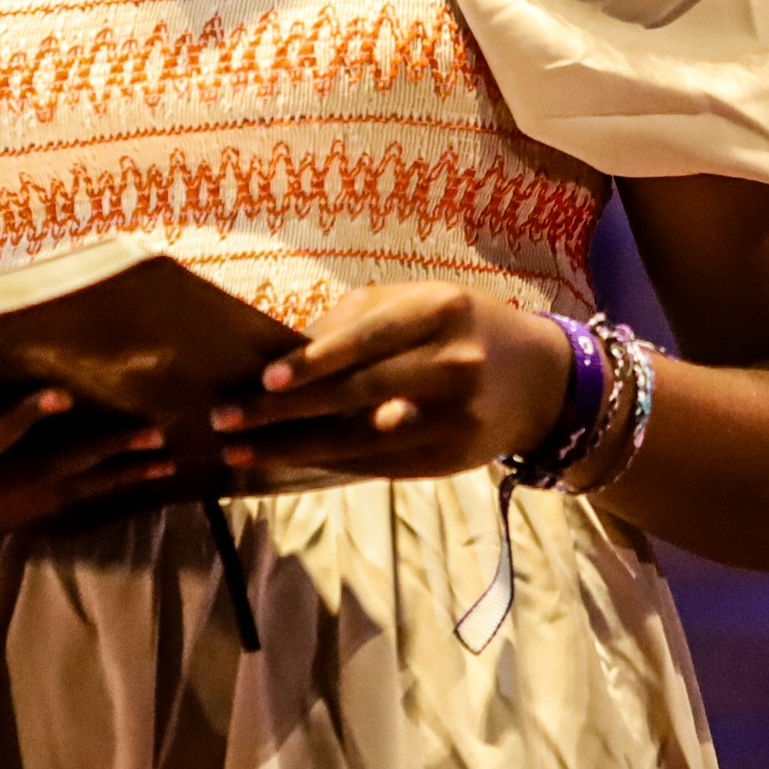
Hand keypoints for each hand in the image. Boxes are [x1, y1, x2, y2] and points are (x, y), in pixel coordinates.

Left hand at [203, 284, 571, 483]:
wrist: (542, 380)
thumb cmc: (461, 328)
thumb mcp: (421, 303)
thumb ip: (357, 320)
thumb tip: (280, 350)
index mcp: (442, 310)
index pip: (368, 338)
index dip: (314, 361)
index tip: (263, 378)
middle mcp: (455, 363)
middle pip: (358, 393)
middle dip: (285, 410)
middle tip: (226, 420)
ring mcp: (457, 417)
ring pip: (362, 440)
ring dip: (295, 447)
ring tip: (243, 451)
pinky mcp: (452, 460)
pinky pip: (378, 465)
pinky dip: (329, 463)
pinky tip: (290, 460)